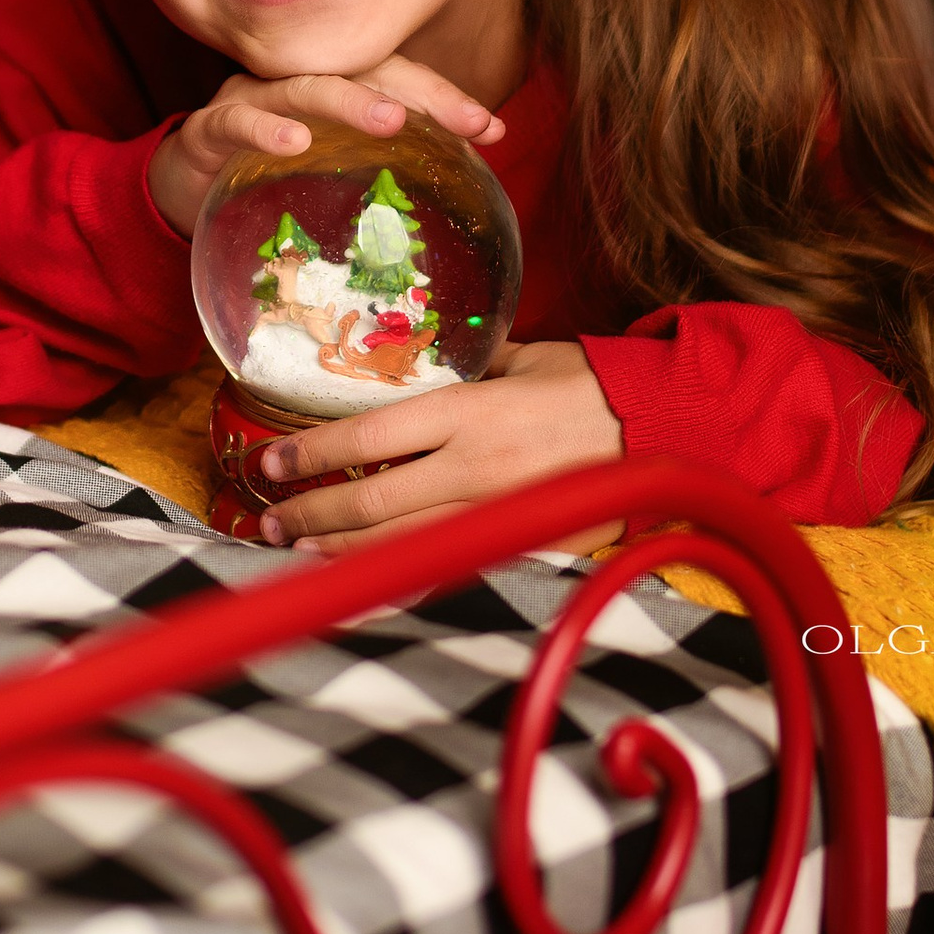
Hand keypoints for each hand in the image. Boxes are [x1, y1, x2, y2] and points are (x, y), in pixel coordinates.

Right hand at [147, 62, 504, 238]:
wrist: (180, 190)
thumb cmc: (265, 176)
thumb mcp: (329, 174)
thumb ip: (377, 171)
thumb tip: (455, 191)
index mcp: (331, 88)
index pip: (397, 79)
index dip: (445, 99)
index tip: (493, 129)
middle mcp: (295, 81)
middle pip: (363, 71)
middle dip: (418, 94)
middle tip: (466, 121)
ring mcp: (251, 99)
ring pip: (305, 86)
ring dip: (351, 100)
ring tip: (391, 120)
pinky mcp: (208, 128)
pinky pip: (236, 120)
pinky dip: (264, 126)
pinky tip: (294, 141)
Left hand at [254, 342, 623, 554]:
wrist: (666, 430)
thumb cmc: (593, 385)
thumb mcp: (524, 356)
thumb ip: (468, 365)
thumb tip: (424, 361)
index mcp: (469, 413)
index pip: (367, 439)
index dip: (310, 455)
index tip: (270, 463)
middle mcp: (474, 470)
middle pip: (370, 504)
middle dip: (309, 513)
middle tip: (268, 518)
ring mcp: (497, 516)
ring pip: (400, 545)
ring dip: (340, 551)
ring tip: (298, 547)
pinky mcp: (522, 547)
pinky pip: (447, 566)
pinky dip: (399, 574)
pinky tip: (365, 577)